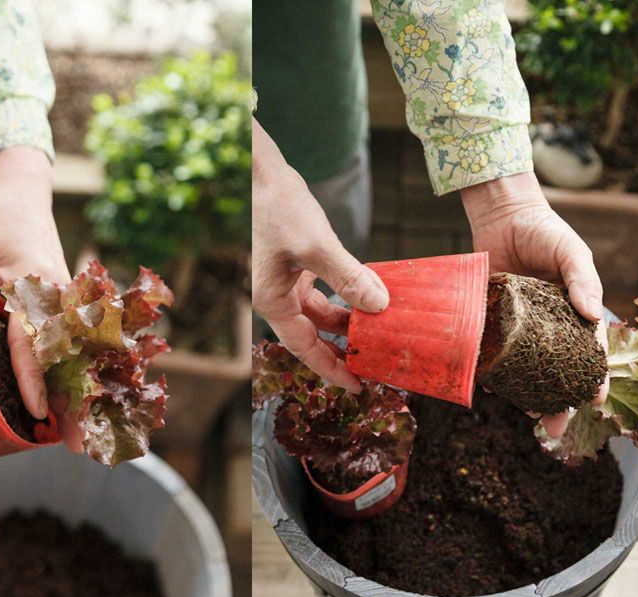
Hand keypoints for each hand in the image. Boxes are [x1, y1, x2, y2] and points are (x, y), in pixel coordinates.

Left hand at [0, 146, 70, 422]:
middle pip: (67, 360)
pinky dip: (64, 372)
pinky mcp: (61, 303)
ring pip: (71, 356)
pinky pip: (64, 344)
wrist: (23, 187)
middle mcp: (60, 299)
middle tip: (75, 443)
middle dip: (72, 402)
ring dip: (72, 393)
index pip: (37, 344)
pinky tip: (62, 400)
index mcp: (38, 287)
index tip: (37, 414)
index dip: (37, 382)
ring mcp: (65, 302)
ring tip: (73, 433)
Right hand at [252, 119, 388, 391]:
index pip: (306, 348)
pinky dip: (345, 296)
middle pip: (314, 335)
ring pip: (321, 314)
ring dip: (348, 322)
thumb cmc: (277, 207)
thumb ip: (348, 278)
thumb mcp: (317, 246)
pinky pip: (324, 292)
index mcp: (273, 301)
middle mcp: (277, 297)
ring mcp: (286, 282)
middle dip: (343, 349)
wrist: (258, 170)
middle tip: (374, 364)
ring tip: (378, 331)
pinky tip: (367, 296)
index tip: (359, 385)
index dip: (333, 369)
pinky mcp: (297, 265)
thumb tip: (379, 306)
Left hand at [461, 171, 609, 435]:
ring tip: (529, 417)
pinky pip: (492, 352)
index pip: (588, 351)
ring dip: (528, 394)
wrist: (500, 216)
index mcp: (574, 313)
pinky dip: (493, 371)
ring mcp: (518, 327)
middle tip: (556, 427)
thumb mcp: (570, 250)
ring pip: (525, 369)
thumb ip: (582, 278)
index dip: (593, 377)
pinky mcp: (490, 322)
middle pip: (557, 370)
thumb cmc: (544, 230)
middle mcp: (548, 326)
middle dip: (559, 401)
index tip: (596, 400)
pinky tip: (492, 389)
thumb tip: (594, 314)